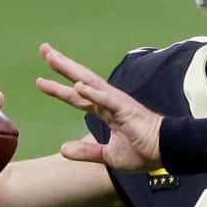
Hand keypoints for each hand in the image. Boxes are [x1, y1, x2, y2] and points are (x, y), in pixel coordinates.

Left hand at [35, 43, 162, 172]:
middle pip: (80, 80)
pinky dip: (93, 93)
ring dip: (71, 70)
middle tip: (44, 49)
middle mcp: (108, 102)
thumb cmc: (143, 151)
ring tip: (53, 58)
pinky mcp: (126, 110)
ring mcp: (117, 103)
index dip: (58, 88)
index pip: (77, 97)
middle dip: (61, 65)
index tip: (40, 80)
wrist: (166, 151)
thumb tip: (62, 149)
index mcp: (105, 111)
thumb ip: (86, 152)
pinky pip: (107, 100)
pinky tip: (78, 85)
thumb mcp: (108, 156)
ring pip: (89, 82)